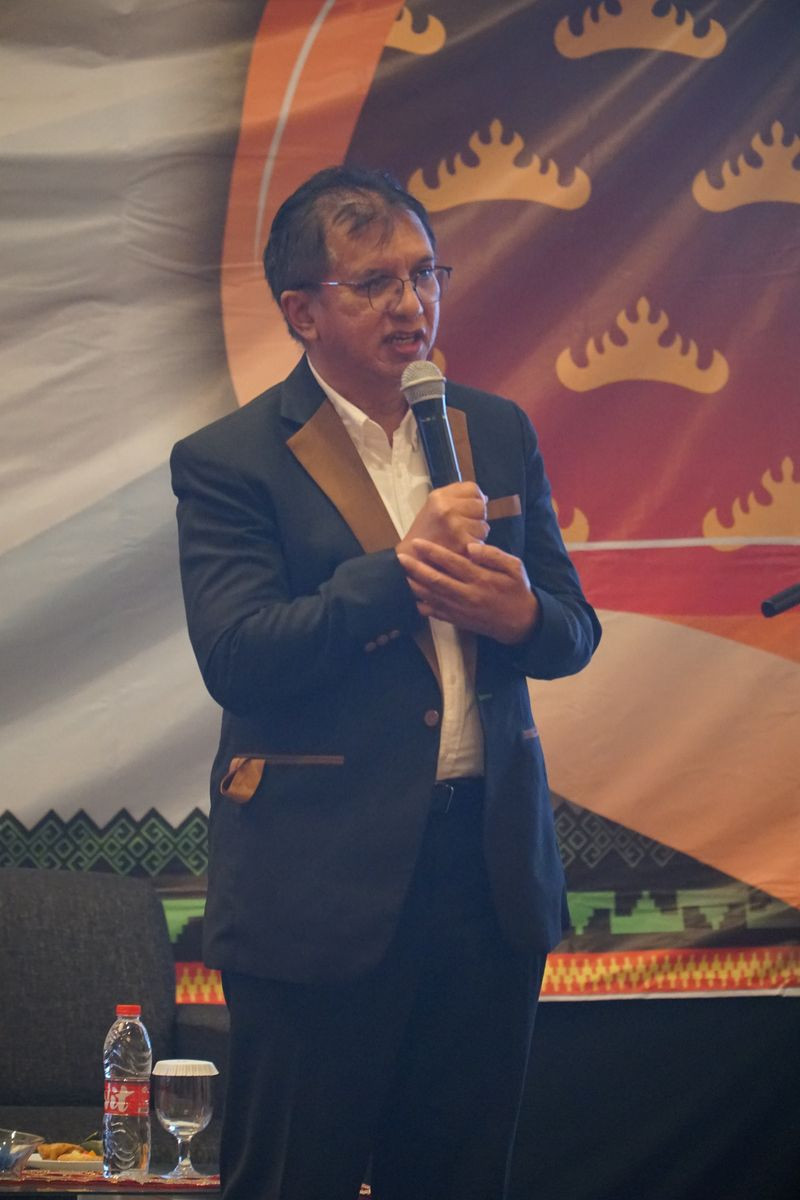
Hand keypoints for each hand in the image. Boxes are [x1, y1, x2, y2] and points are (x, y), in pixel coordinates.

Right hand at [395, 483, 488, 557]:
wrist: (411, 558)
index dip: (475, 499)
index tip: (469, 509)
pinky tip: (462, 547)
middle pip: (480, 506)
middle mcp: (447, 508)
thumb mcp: (433, 507)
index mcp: (439, 497)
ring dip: (476, 534)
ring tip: (460, 538)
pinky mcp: (462, 543)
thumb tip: (483, 498)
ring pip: (483, 525)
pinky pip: (481, 541)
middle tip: (463, 526)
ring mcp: (455, 526)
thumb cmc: (424, 534)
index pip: (473, 489)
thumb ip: (456, 499)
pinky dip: (475, 547)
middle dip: (477, 517)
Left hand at [396, 538, 540, 643]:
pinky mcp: (457, 620)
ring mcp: (460, 610)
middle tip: (400, 557)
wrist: (521, 623)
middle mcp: (467, 595)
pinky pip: (435, 613)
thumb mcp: (514, 567)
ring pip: (432, 597)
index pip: (452, 563)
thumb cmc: (517, 590)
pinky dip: (421, 605)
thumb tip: (470, 546)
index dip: (433, 552)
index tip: (418, 543)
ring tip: (400, 574)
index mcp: (481, 579)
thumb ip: (493, 555)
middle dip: (416, 568)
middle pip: (436, 580)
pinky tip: (411, 597)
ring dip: (414, 585)